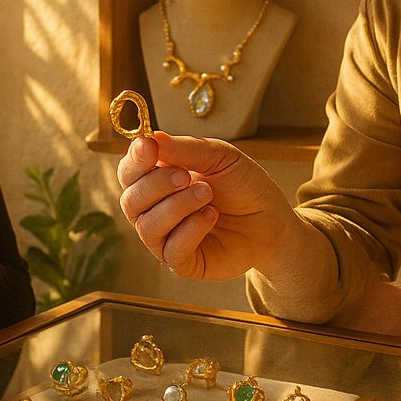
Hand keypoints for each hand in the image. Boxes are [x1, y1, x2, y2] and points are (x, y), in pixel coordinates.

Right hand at [116, 131, 300, 280]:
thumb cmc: (243, 185)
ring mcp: (167, 237)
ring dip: (176, 207)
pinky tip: (210, 217)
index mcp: (159, 180)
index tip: (148, 147)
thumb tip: (151, 137)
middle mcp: (155, 210)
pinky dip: (189, 230)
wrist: (272, 220)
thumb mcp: (220, 156)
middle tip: (186, 176)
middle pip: (130, 200)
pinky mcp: (183, 262)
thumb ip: (185, 149)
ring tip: (207, 195)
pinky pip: (170, 250)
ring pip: (147, 226)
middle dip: (156, 185)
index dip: (134, 160)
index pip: (129, 172)